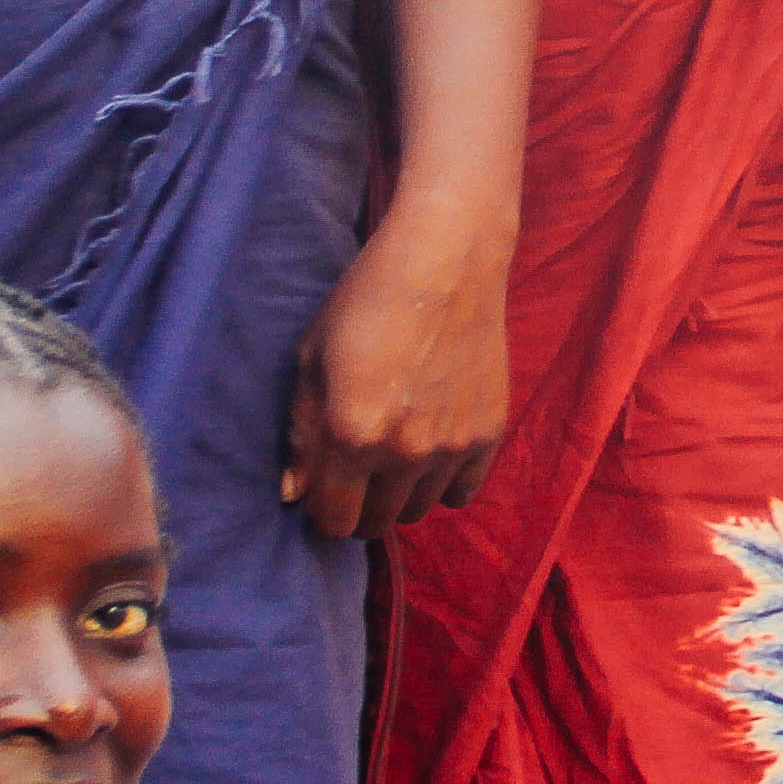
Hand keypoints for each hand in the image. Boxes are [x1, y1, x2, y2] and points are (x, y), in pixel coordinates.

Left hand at [284, 195, 510, 536]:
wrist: (447, 261)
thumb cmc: (365, 301)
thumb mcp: (312, 358)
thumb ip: (301, 433)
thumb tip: (294, 494)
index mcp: (352, 433)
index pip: (333, 519)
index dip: (320, 511)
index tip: (321, 489)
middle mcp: (404, 451)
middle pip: (376, 522)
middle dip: (358, 506)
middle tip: (355, 472)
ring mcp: (452, 445)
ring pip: (418, 511)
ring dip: (399, 495)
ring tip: (392, 457)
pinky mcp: (489, 433)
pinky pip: (462, 492)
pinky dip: (443, 483)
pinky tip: (431, 451)